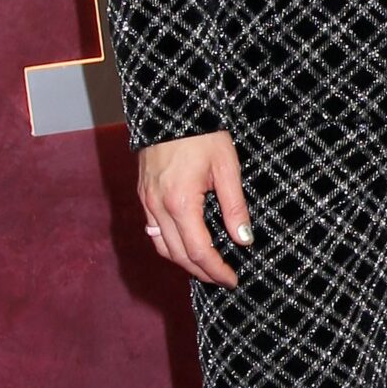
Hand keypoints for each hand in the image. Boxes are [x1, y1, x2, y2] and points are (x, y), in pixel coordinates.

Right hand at [137, 129, 251, 285]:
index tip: (232, 280)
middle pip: (178, 255)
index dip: (216, 270)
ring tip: (206, 268)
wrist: (173, 107)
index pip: (198, 251)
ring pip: (161, 246)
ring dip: (183, 262)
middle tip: (222, 279)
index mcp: (180, 203)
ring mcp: (146, 201)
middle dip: (201, 272)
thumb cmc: (203, 134)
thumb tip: (244, 239)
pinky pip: (153, 231)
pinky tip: (185, 245)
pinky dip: (169, 245)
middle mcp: (158, 207)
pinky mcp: (143, 194)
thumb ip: (235, 207)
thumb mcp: (227, 168)